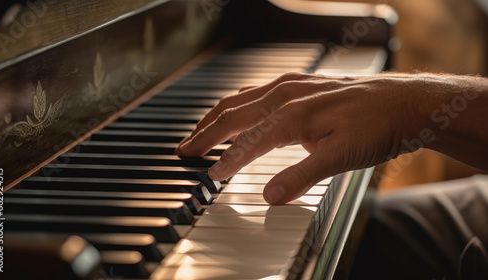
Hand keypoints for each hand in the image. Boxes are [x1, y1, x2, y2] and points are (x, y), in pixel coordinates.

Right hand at [175, 72, 487, 203]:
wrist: (403, 102)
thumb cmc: (375, 126)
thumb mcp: (339, 158)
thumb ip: (300, 176)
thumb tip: (269, 196)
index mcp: (289, 115)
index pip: (245, 142)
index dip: (224, 161)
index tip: (208, 176)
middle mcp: (284, 96)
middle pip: (232, 115)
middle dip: (205, 134)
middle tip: (184, 150)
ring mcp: (290, 86)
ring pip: (240, 100)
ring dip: (216, 117)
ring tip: (200, 132)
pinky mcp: (298, 84)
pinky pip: (256, 92)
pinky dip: (237, 105)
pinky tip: (237, 110)